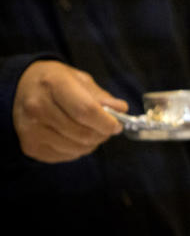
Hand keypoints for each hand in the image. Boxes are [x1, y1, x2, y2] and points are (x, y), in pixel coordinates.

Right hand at [13, 60, 127, 162]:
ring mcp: (31, 129)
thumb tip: (121, 110)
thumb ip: (101, 96)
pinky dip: (78, 149)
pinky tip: (75, 137)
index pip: (85, 111)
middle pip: (82, 133)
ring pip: (76, 148)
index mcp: (53, 85)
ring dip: (92, 143)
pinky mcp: (30, 146)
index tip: (117, 125)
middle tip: (108, 129)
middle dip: (102, 134)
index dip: (106, 122)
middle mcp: (38, 108)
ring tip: (92, 131)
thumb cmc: (56, 82)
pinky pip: (66, 155)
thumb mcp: (80, 79)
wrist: (22, 88)